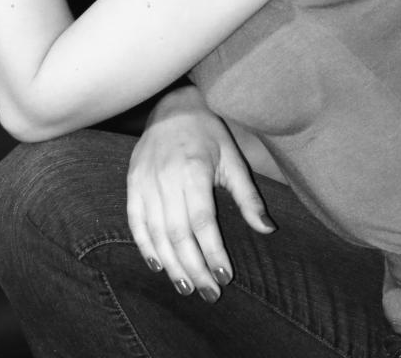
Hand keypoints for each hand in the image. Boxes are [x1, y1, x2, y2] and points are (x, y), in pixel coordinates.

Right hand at [127, 86, 275, 302]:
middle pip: (178, 233)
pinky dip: (145, 246)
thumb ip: (248, 197)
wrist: (172, 106)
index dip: (213, 252)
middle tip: (208, 293)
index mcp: (194, 169)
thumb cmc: (208, 133)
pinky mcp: (132, 182)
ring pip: (156, 233)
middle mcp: (166, 177)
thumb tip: (268, 230)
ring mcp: (145, 180)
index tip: (225, 277)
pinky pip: (135, 221)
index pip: (202, 221)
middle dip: (194, 268)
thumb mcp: (233, 159)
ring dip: (171, 264)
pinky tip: (158, 265)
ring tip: (186, 287)